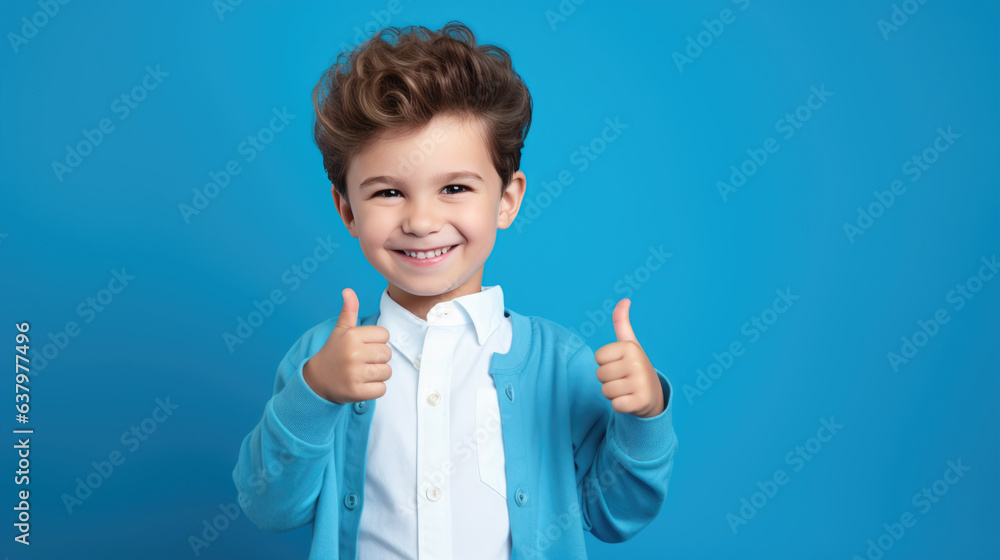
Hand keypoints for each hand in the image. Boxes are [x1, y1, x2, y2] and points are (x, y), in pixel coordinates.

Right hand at [303, 288, 391, 403]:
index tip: (364, 347)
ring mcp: (355, 374)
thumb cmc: (334, 353)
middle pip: (387, 354)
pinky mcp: (356, 392)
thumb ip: (349, 311)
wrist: (316, 380)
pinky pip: (382, 389)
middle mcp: (353, 354)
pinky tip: (362, 384)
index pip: (385, 336)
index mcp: (352, 336)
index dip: (377, 342)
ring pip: (387, 372)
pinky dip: (375, 389)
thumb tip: (348, 290)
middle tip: (363, 362)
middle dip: (379, 359)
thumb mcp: (340, 331)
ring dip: (378, 375)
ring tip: (363, 373)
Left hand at [594, 299, 663, 417]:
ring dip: (613, 393)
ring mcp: (640, 383)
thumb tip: (625, 299)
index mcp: (630, 348)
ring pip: (606, 391)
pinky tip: (631, 400)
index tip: (619, 364)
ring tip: (626, 389)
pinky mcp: (641, 401)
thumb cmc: (635, 367)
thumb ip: (622, 322)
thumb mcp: (629, 344)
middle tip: (623, 379)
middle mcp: (637, 363)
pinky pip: (615, 405)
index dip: (605, 363)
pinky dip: (620, 405)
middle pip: (600, 375)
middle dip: (608, 380)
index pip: (598, 358)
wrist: (654, 395)